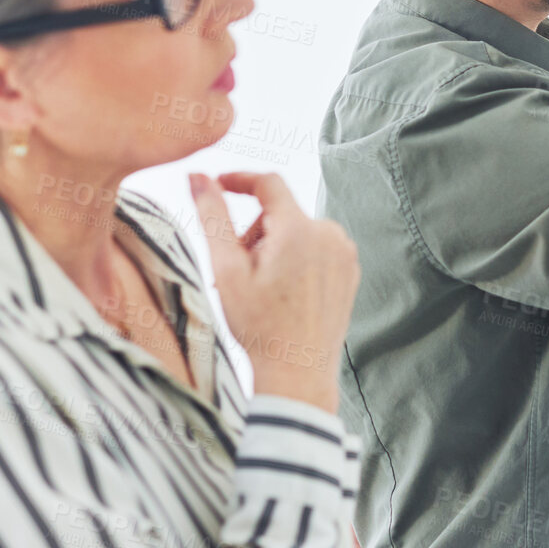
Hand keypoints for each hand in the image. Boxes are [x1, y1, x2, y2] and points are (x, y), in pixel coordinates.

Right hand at [189, 171, 359, 411]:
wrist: (297, 371)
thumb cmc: (258, 325)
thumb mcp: (226, 269)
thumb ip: (212, 216)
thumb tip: (198, 176)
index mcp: (300, 229)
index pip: (268, 183)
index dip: (239, 179)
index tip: (217, 184)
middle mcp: (330, 235)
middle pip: (280, 214)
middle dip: (253, 234)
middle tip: (237, 273)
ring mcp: (344, 253)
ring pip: (297, 232)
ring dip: (273, 249)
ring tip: (261, 288)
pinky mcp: (350, 270)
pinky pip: (316, 250)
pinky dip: (295, 260)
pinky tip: (284, 294)